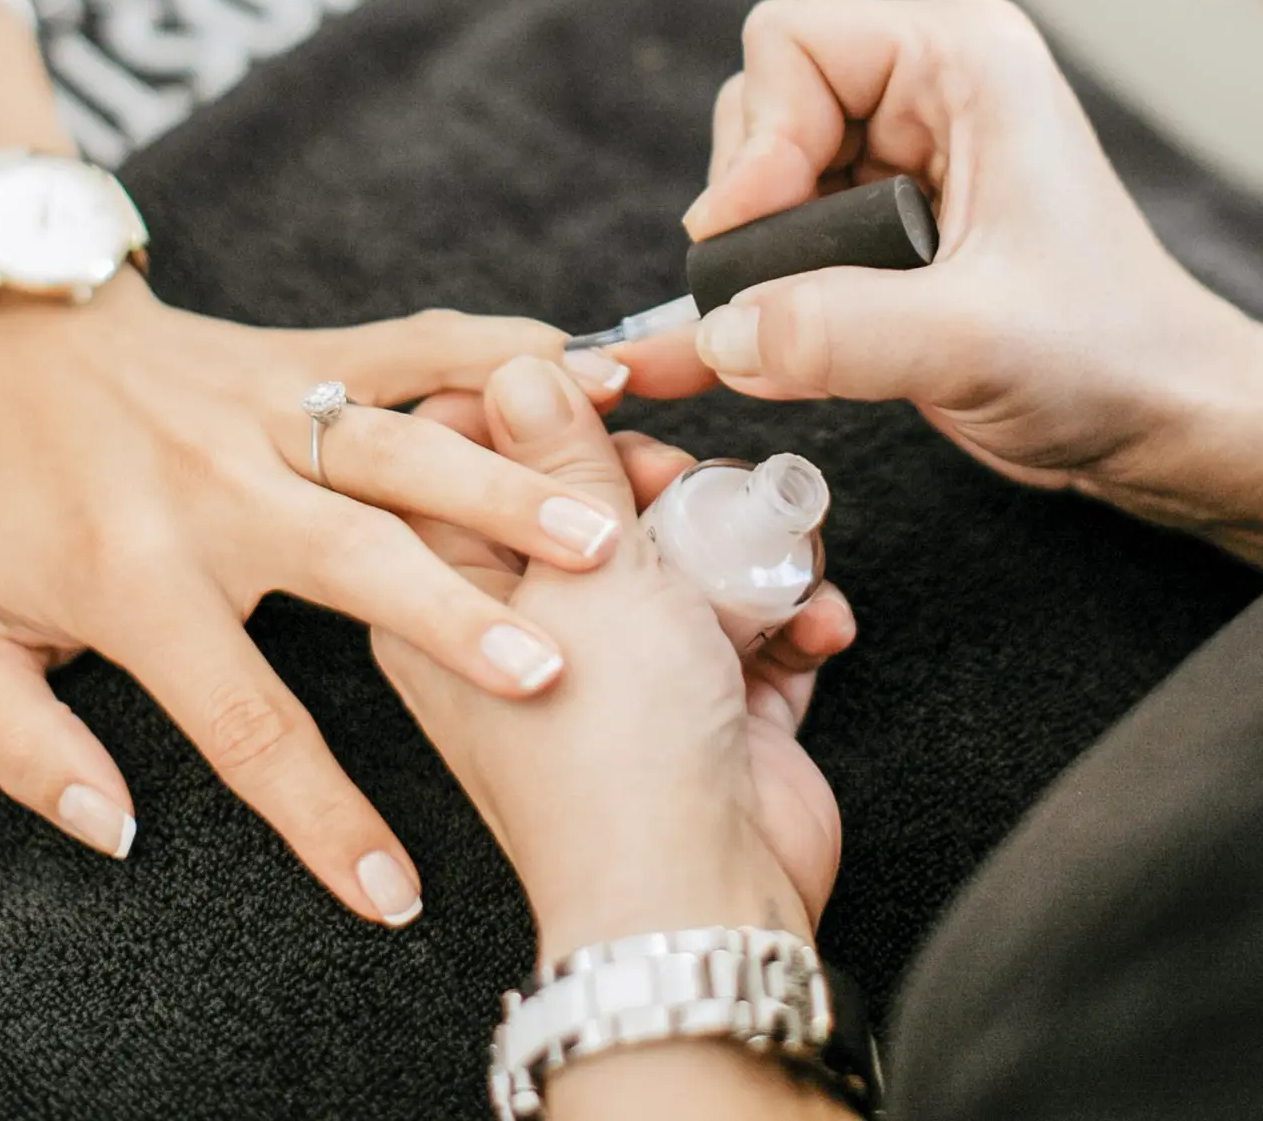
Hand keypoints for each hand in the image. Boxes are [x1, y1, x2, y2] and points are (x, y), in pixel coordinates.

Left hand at [0, 269, 637, 924]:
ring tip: (600, 539)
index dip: (322, 819)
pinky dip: (498, 351)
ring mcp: (267, 413)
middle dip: (457, 623)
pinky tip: (587, 369)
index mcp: (135, 580)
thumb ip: (23, 745)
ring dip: (504, 494)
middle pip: (356, 565)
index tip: (396, 896)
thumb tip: (116, 828)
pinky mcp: (300, 355)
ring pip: (402, 451)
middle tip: (552, 676)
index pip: (244, 722)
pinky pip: (409, 346)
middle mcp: (215, 493)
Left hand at [371, 358, 855, 958]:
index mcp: (448, 596)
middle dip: (659, 480)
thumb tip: (516, 366)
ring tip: (774, 556)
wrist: (692, 896)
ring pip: (682, 556)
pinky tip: (814, 625)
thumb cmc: (607, 741)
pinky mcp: (701, 706)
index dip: (534, 407)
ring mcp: (620, 671)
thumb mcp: (581, 568)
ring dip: (745, 547)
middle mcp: (529, 628)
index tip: (603, 380)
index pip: (466, 461)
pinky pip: (748, 626)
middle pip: (589, 500)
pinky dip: (788, 619)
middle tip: (684, 484)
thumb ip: (559, 459)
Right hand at [616, 0, 1262, 569]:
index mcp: (962, 63)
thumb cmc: (1112, 358)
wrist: (1160, 424)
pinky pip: (778, 249)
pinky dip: (746, 306)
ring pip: (758, 189)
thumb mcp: (972, 341)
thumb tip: (721, 333)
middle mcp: (926, 96)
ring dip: (753, 269)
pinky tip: (701, 361)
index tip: (757, 241)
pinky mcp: (883, 239)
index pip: (788, 48)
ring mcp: (899, 167)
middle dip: (753, 214)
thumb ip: (838, 331)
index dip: (756, 145)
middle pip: (758, 114)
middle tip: (783, 299)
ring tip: (789, 343)